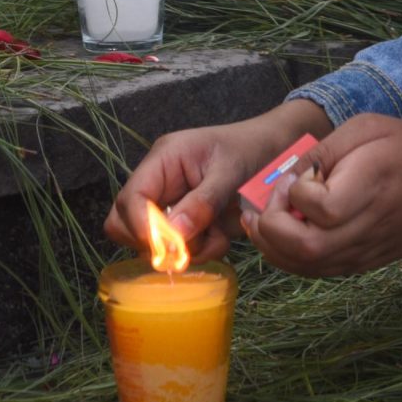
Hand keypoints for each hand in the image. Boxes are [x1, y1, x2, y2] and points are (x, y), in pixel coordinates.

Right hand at [105, 102, 329, 263]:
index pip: (130, 198)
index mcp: (163, 159)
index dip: (141, 226)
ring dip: (185, 249)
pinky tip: (222, 236)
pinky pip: (180, 249)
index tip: (167, 246)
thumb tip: (172, 236)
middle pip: (124, 222)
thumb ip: (202, 203)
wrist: (277, 153)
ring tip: (217, 236)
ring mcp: (171, 203)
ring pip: (151, 243)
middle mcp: (159, 182)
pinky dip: (201, 251)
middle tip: (189, 246)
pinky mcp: (186, 222)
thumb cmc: (253, 151)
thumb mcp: (230, 172)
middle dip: (155, 242)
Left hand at [242, 117, 401, 277]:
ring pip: (306, 267)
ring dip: (271, 246)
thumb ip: (322, 150)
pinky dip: (287, 256)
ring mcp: (364, 252)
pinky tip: (280, 232)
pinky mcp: (361, 263)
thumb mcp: (365, 129)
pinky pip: (316, 270)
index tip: (294, 174)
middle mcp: (367, 229)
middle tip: (259, 204)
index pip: (322, 210)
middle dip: (269, 228)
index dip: (294, 194)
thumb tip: (283, 174)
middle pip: (305, 249)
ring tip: (260, 219)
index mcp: (370, 189)